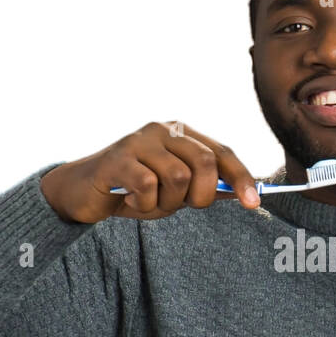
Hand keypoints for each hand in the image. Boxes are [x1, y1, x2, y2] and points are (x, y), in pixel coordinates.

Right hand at [40, 122, 261, 222]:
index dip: (241, 178)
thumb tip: (245, 195)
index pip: (222, 152)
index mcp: (181, 134)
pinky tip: (128, 199)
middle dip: (201, 195)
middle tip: (181, 206)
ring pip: (178, 177)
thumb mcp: (174, 191)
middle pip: (206, 163)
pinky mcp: (117, 158)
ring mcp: (139, 141)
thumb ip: (206, 188)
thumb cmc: (132, 190)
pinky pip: (147, 186)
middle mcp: (163, 130)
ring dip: (167, 202)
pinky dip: (143, 203)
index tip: (253, 203)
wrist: (82, 192)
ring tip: (147, 202)